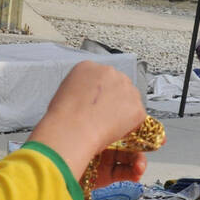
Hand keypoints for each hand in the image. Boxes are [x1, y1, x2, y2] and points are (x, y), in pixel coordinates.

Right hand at [30, 62, 145, 185]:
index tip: (94, 105)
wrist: (72, 129)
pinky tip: (113, 132)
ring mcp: (126, 88)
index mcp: (88, 67)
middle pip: (117, 85)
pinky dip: (128, 126)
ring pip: (129, 100)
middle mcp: (110, 72)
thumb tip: (86, 99)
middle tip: (101, 118)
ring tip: (105, 126)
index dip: (98, 94)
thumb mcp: (64, 93)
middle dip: (113, 100)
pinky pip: (136, 117)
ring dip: (122, 112)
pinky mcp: (136, 107)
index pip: (100, 78)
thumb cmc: (63, 117)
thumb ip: (80, 90)